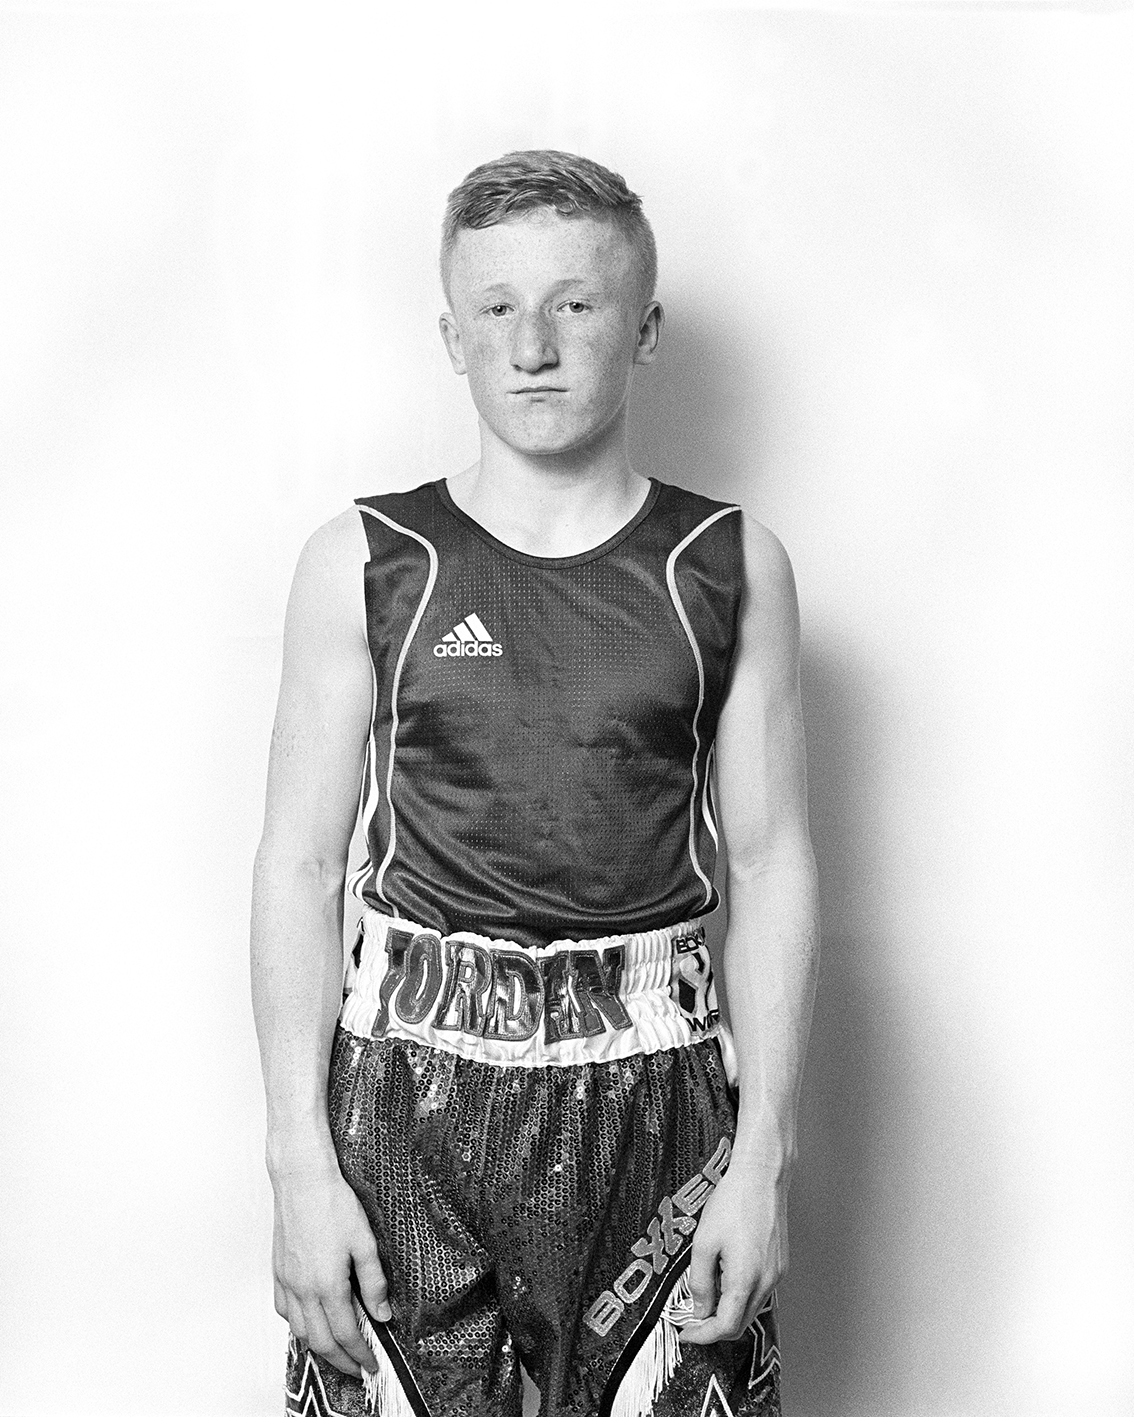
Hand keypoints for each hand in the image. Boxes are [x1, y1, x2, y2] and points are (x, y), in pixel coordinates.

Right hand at [272, 1160, 390, 1376]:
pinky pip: (283, 1311)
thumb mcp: (365, 1243)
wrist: (302, 1180)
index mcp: (327, 1285)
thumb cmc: (333, 1204)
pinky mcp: (278, 1271)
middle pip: (321, 1342)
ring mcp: (287, 1282)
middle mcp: (303, 1290)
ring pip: (299, 1331)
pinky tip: (308, 1322)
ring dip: (318, 1347)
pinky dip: (296, 1326)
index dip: (360, 1355)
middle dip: (340, 1361)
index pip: (346, 1335)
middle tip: (357, 1369)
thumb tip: (382, 1314)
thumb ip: (374, 1282)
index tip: (371, 1365)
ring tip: (336, 1351)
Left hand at [679, 1161, 786, 1345]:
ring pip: (751, 1310)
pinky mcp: (779, 1265)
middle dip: (714, 1328)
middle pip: (740, 1324)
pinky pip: (760, 1293)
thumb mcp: (703, 1243)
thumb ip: (699, 1282)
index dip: (703, 1335)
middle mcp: (766, 1282)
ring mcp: (776, 1274)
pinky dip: (741, 1297)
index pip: (724, 1327)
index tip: (687, 1333)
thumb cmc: (734, 1203)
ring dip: (728, 1312)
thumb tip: (699, 1308)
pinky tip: (725, 1281)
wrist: (761, 1177)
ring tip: (706, 1298)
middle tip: (692, 1320)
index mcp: (745, 1280)